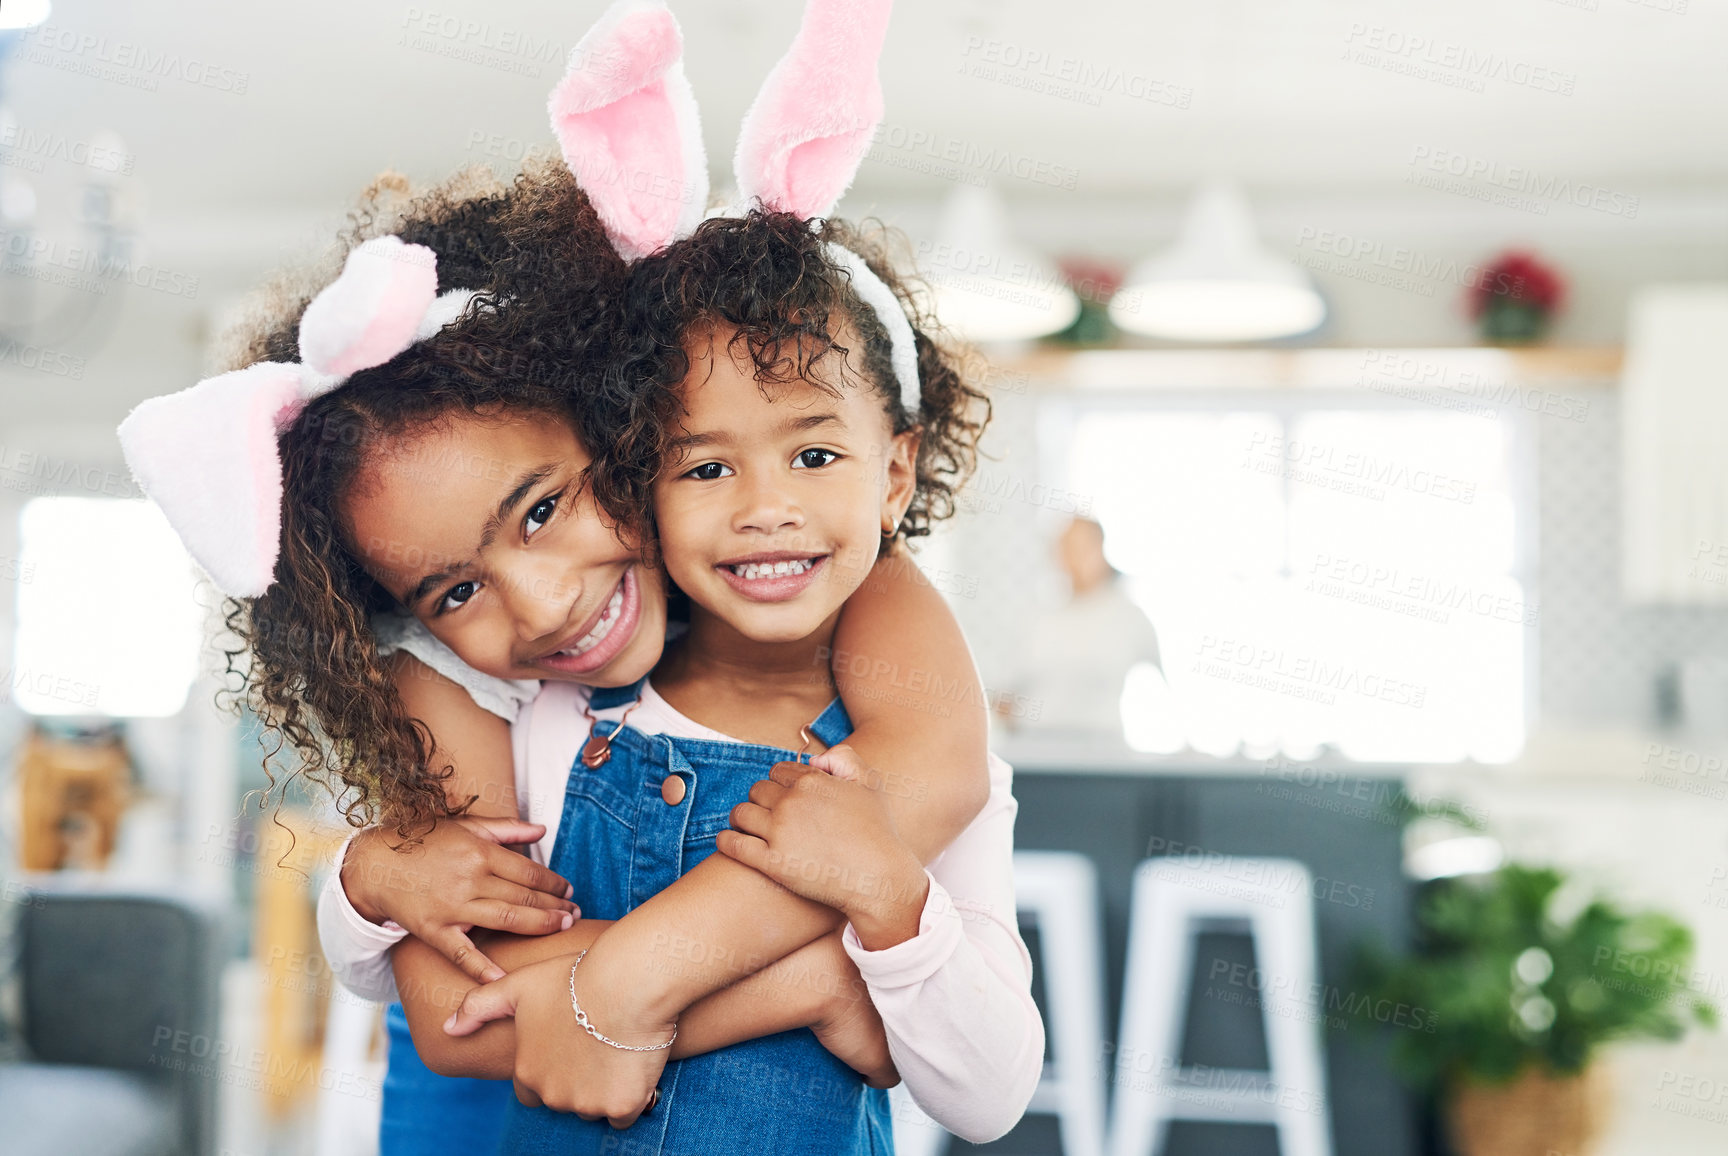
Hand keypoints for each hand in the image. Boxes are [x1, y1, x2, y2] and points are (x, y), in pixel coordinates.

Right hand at [341, 817, 577, 982]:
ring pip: (505, 919)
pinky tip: (504, 977)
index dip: (554, 882)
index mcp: (480, 852)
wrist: (376, 863)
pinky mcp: (434, 929)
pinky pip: (461, 952)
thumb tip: (542, 830)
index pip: (528, 871)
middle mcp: (469, 878)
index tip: (569, 889)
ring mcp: (452, 906)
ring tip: (562, 927)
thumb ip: (507, 828)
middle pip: (523, 895)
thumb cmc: (425, 841)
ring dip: (538, 925)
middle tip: (576, 913)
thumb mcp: (467, 827)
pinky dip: (482, 967)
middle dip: (555, 905)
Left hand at [444, 943, 670, 1125]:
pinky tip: (633, 1064)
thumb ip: (479, 1006)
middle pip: (564, 1099)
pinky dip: (630, 1096)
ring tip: (616, 1047)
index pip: (531, 1089)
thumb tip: (448, 1029)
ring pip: (594, 1107)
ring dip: (603, 1088)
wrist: (627, 982)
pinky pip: (625, 1114)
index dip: (549, 1068)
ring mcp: (588, 1104)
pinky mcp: (622, 1106)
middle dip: (577, 1079)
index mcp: (527, 1071)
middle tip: (595, 1042)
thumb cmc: (574, 978)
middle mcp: (553, 1095)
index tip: (568, 1045)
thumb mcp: (520, 985)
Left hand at [718, 743, 928, 950]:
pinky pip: (734, 844)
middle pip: (757, 790)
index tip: (784, 796)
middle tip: (769, 814)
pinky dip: (726, 839)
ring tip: (748, 826)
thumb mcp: (870, 782)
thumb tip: (814, 758)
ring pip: (741, 813)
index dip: (780, 783)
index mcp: (812, 781)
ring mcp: (780, 832)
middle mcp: (792, 803)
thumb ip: (844, 758)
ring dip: (742, 817)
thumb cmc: (877, 832)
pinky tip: (728, 839)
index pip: (778, 771)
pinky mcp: (772, 863)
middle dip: (762, 800)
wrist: (879, 878)